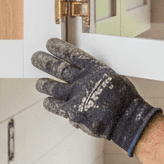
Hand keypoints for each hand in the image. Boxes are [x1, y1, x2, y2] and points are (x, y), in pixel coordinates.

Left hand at [32, 38, 161, 156]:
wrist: (127, 119)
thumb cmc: (124, 100)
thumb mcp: (114, 79)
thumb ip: (97, 78)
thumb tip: (87, 80)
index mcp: (95, 68)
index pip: (72, 54)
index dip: (59, 48)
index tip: (49, 44)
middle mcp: (83, 79)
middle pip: (58, 67)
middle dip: (44, 61)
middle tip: (35, 58)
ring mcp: (76, 95)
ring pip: (52, 86)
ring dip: (43, 84)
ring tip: (38, 83)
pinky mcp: (73, 111)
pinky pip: (55, 105)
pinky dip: (50, 103)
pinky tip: (47, 101)